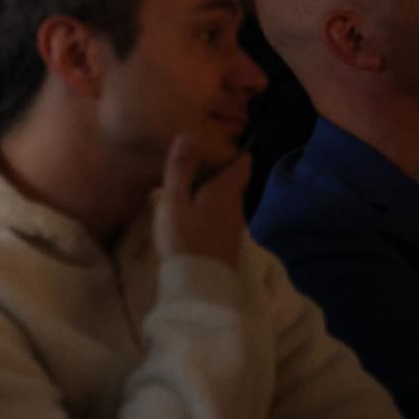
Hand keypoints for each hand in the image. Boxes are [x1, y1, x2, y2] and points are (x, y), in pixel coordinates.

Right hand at [154, 134, 250, 266]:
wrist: (199, 284)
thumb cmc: (185, 238)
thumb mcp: (174, 200)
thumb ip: (181, 168)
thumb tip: (188, 134)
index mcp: (226, 189)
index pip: (243, 161)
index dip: (231, 150)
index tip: (210, 147)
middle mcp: (237, 204)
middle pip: (232, 180)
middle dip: (214, 172)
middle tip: (188, 168)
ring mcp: (234, 225)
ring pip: (225, 199)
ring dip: (208, 194)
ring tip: (184, 193)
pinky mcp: (227, 241)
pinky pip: (220, 216)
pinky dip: (207, 211)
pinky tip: (189, 217)